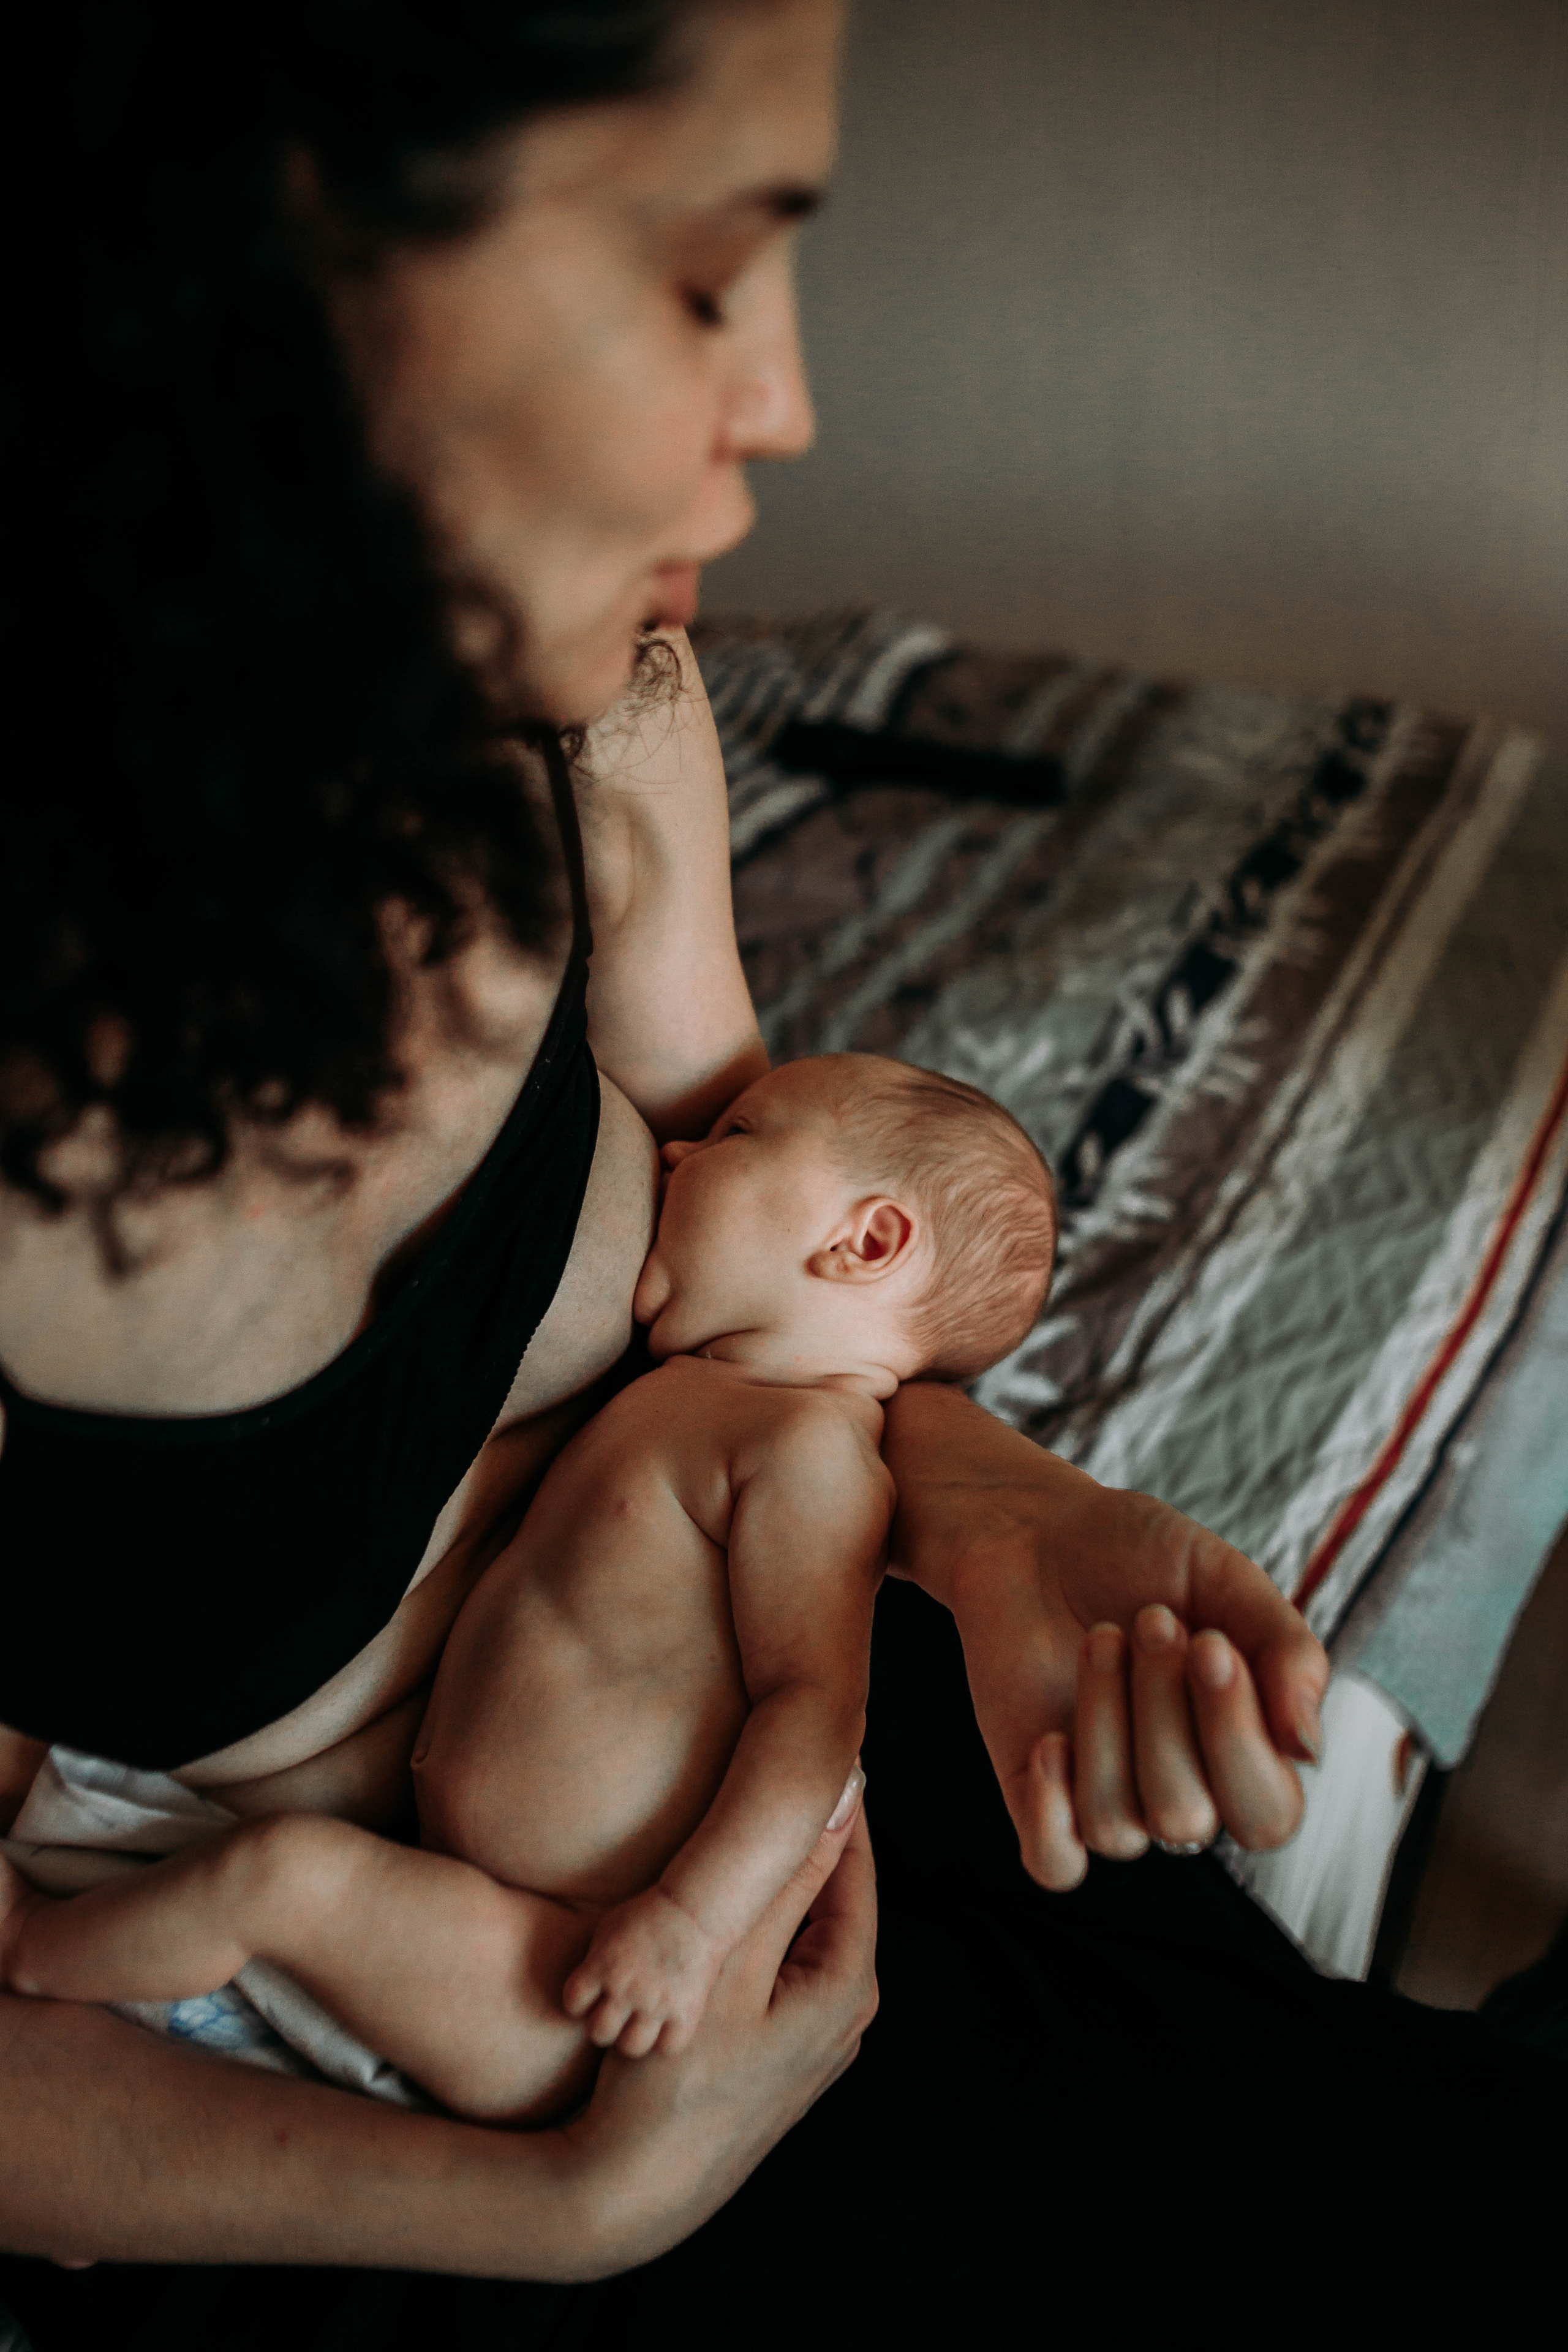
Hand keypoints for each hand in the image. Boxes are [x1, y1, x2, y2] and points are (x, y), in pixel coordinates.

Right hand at [560, 1797, 876, 2276]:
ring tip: (742, 1808)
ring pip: (799, 1924)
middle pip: (830, 1890)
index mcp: (848, 1983)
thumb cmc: (673, 2082)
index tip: (815, 1734)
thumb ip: (781, 1880)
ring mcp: (814, 2035)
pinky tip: (720, 1894)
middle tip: (774, 1756)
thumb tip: (840, 1793)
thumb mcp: (728, 1968)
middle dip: (802, 1831)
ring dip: (772, 1876)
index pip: (853, 1858)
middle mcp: (846, 2010)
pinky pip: (777, 1960)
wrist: (629, 2191)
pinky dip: (754, 1921)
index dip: (834, 1795)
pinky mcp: (777, 2050)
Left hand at [563, 1886, 723, 2058]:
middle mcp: (626, 1988)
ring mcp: (656, 2003)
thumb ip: (594, 1960)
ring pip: (630, 2047)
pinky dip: (665, 2041)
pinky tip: (666, 2025)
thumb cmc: (649, 1913)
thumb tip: (587, 1989)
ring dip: (632, 2037)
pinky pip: (667, 2047)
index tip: (593, 1997)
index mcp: (602, 1965)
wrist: (695, 1909)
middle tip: (617, 2014)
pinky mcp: (685, 2013)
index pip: (573, 2003)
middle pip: (599, 2032)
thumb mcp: (609, 1927)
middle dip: (605, 2024)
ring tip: (640, 2024)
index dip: (580, 2003)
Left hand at [881, 1384, 1327, 1890]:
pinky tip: (1049, 1740)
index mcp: (1244, 1752)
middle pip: (1188, 1818)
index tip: (1209, 1641)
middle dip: (1164, 1715)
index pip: (1268, 1815)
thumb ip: (1286, 1653)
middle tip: (1150, 1620)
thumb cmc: (1141, 1558)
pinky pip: (1054, 1862)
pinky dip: (1050, 1814)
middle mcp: (1182, 1789)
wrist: (1036, 1531)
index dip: (1238, 1739)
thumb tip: (1309, 1748)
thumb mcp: (1227, 1581)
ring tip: (1100, 1637)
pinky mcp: (1038, 1791)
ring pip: (1118, 1826)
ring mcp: (1107, 1795)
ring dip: (1104, 1721)